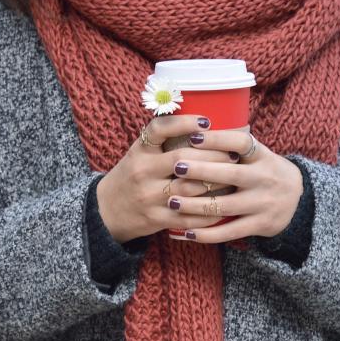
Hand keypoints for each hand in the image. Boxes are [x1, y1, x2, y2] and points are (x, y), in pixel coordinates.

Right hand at [96, 115, 238, 242]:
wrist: (106, 210)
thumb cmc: (130, 176)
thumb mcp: (138, 154)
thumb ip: (162, 142)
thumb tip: (202, 126)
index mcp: (139, 152)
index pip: (159, 129)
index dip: (184, 122)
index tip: (206, 121)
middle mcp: (142, 172)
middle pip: (183, 160)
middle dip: (213, 155)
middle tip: (234, 153)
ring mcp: (149, 197)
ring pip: (190, 188)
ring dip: (216, 182)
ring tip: (234, 176)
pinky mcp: (156, 219)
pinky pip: (189, 216)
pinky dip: (209, 211)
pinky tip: (223, 205)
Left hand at [166, 130, 303, 242]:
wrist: (298, 202)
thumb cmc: (265, 173)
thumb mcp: (258, 155)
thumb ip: (234, 148)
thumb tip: (193, 130)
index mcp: (263, 156)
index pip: (241, 143)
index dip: (218, 139)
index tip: (194, 136)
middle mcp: (264, 179)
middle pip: (230, 174)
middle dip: (201, 171)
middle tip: (175, 167)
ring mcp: (262, 204)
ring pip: (225, 206)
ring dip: (195, 205)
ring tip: (172, 201)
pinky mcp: (259, 225)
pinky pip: (229, 232)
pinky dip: (206, 234)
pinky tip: (185, 232)